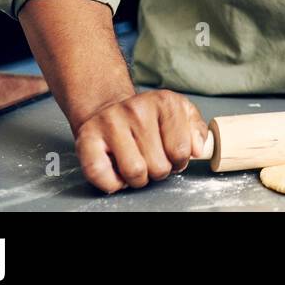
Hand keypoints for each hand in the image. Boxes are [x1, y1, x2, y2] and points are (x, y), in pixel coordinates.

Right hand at [73, 89, 208, 193]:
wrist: (108, 109)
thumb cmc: (147, 118)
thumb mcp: (179, 113)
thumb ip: (196, 130)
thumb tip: (198, 150)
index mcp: (164, 102)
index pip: (181, 151)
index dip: (179, 162)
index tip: (173, 157)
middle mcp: (136, 108)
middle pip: (159, 166)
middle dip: (158, 170)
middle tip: (152, 160)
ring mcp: (110, 122)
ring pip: (134, 172)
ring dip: (137, 179)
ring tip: (137, 164)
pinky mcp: (86, 139)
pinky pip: (101, 175)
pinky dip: (112, 182)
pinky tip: (117, 170)